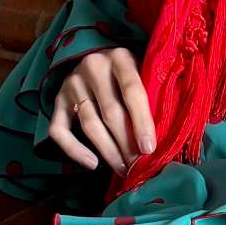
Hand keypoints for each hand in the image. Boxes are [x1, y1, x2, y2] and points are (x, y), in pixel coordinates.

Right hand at [47, 46, 154, 172]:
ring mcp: (72, 82)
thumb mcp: (144, 70)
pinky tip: (92, 163)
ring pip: (89, 124)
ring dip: (107, 151)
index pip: (132, 92)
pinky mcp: (57, 98)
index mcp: (120, 57)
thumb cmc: (130, 71)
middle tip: (137, 166)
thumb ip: (153, 92)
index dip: (141, 122)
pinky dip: (74, 150)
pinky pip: (59, 130)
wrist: (97, 56)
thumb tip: (167, 132)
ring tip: (122, 168)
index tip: (149, 149)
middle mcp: (93, 66)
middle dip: (126, 144)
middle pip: (110, 112)